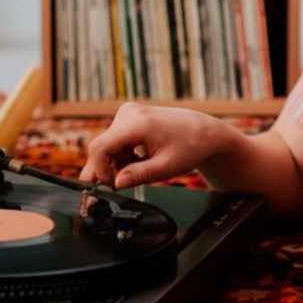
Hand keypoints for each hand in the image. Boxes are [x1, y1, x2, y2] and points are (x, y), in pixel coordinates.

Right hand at [79, 102, 224, 189]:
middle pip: (100, 147)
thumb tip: (116, 184)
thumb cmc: (190, 147)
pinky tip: (138, 162)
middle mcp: (128, 113)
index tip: (109, 187)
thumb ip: (138, 175)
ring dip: (116, 164)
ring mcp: (128, 113)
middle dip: (106, 170)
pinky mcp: (129, 118)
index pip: (101, 148)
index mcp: (137, 123)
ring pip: (107, 146)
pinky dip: (122, 156)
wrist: (203, 131)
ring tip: (139, 171)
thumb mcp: (165, 167)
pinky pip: (115, 142)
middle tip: (115, 189)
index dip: (99, 171)